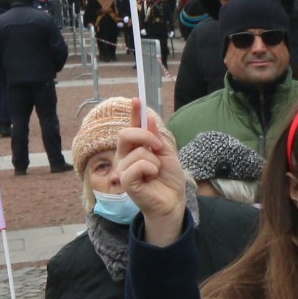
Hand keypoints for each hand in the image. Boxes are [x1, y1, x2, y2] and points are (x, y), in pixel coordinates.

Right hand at [114, 113, 189, 245]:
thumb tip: (148, 119)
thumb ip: (156, 137)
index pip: (132, 127)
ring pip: (138, 152)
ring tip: (156, 172)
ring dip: (154, 160)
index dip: (134, 113)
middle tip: (159, 147)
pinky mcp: (126, 182)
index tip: (136, 99)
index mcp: (135, 148)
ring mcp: (123, 169)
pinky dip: (150, 168)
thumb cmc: (168, 178)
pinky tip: (152, 177)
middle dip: (146, 136)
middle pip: (126, 134)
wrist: (173, 200)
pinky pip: (137, 165)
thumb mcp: (167, 153)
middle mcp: (125, 157)